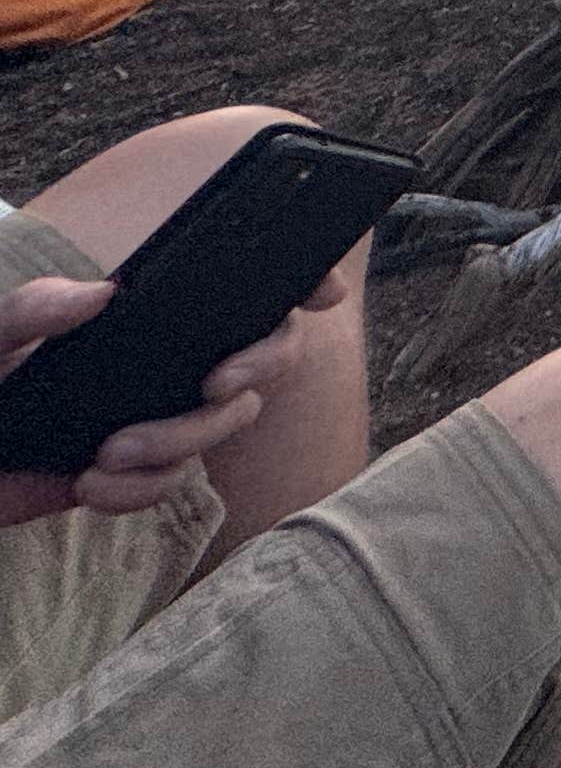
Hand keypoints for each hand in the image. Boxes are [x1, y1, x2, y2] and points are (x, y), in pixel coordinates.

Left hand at [0, 274, 275, 530]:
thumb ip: (31, 310)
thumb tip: (101, 294)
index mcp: (146, 309)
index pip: (241, 280)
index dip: (301, 277)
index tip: (321, 290)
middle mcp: (169, 354)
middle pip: (264, 350)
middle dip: (259, 363)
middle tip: (213, 381)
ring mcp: (159, 411)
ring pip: (226, 421)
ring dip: (182, 439)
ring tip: (111, 452)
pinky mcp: (135, 469)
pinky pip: (172, 481)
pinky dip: (141, 490)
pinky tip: (88, 486)